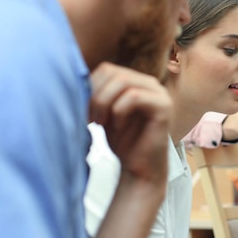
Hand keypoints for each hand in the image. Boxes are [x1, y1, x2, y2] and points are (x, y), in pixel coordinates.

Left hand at [89, 62, 171, 187]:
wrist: (139, 168)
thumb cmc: (122, 141)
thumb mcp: (103, 112)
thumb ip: (96, 93)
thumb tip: (74, 77)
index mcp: (137, 81)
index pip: (107, 69)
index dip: (90, 87)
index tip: (83, 111)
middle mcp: (150, 83)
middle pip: (113, 73)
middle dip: (95, 96)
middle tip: (90, 119)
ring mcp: (160, 93)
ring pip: (123, 81)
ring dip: (104, 103)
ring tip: (100, 123)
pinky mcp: (164, 107)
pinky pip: (134, 97)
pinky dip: (119, 111)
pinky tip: (118, 126)